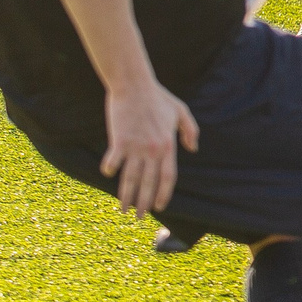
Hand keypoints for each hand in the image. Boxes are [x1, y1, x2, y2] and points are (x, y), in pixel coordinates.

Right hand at [100, 77, 198, 216]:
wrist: (135, 84)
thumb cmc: (157, 96)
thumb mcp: (181, 111)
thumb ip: (190, 130)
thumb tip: (193, 149)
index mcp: (168, 145)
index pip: (168, 177)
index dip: (163, 194)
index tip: (159, 206)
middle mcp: (153, 150)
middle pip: (149, 183)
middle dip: (144, 203)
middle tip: (141, 217)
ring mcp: (136, 146)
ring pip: (131, 178)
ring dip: (126, 196)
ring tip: (124, 209)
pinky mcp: (120, 140)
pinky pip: (114, 161)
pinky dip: (110, 169)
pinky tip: (108, 175)